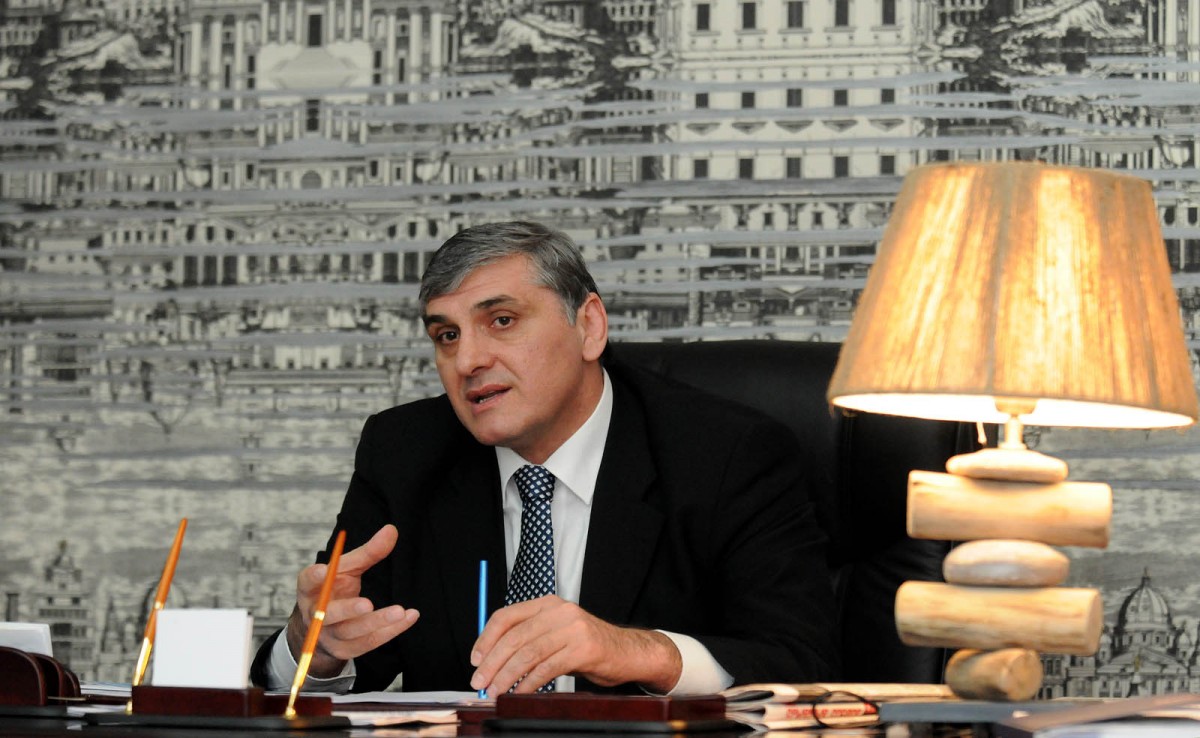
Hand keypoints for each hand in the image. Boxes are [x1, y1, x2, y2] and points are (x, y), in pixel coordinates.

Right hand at [285, 524, 419, 677]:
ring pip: (351, 632)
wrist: (323, 627)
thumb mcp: (346, 569)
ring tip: (399, 611)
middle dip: (348, 609)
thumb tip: (392, 530)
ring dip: (376, 622)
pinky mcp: (345, 650)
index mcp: (310, 589)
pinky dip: (390, 631)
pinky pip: (369, 643)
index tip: (324, 569)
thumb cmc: (335, 589)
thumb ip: (367, 552)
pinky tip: (408, 618)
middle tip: (367, 603)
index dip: (315, 576)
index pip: (308, 581)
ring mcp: (329, 635)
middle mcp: (315, 614)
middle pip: (328, 614)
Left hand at [469, 595, 681, 694]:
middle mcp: (559, 611)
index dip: (486, 638)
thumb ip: (528, 639)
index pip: (506, 616)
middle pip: (514, 636)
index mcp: (547, 604)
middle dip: (492, 662)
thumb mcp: (555, 634)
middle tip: (480, 681)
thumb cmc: (586, 646)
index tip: (475, 659)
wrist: (627, 652)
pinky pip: (547, 668)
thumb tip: (490, 659)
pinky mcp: (583, 649)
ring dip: (507, 676)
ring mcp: (572, 628)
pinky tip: (520, 693)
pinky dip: (529, 683)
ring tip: (495, 691)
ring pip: (528, 653)